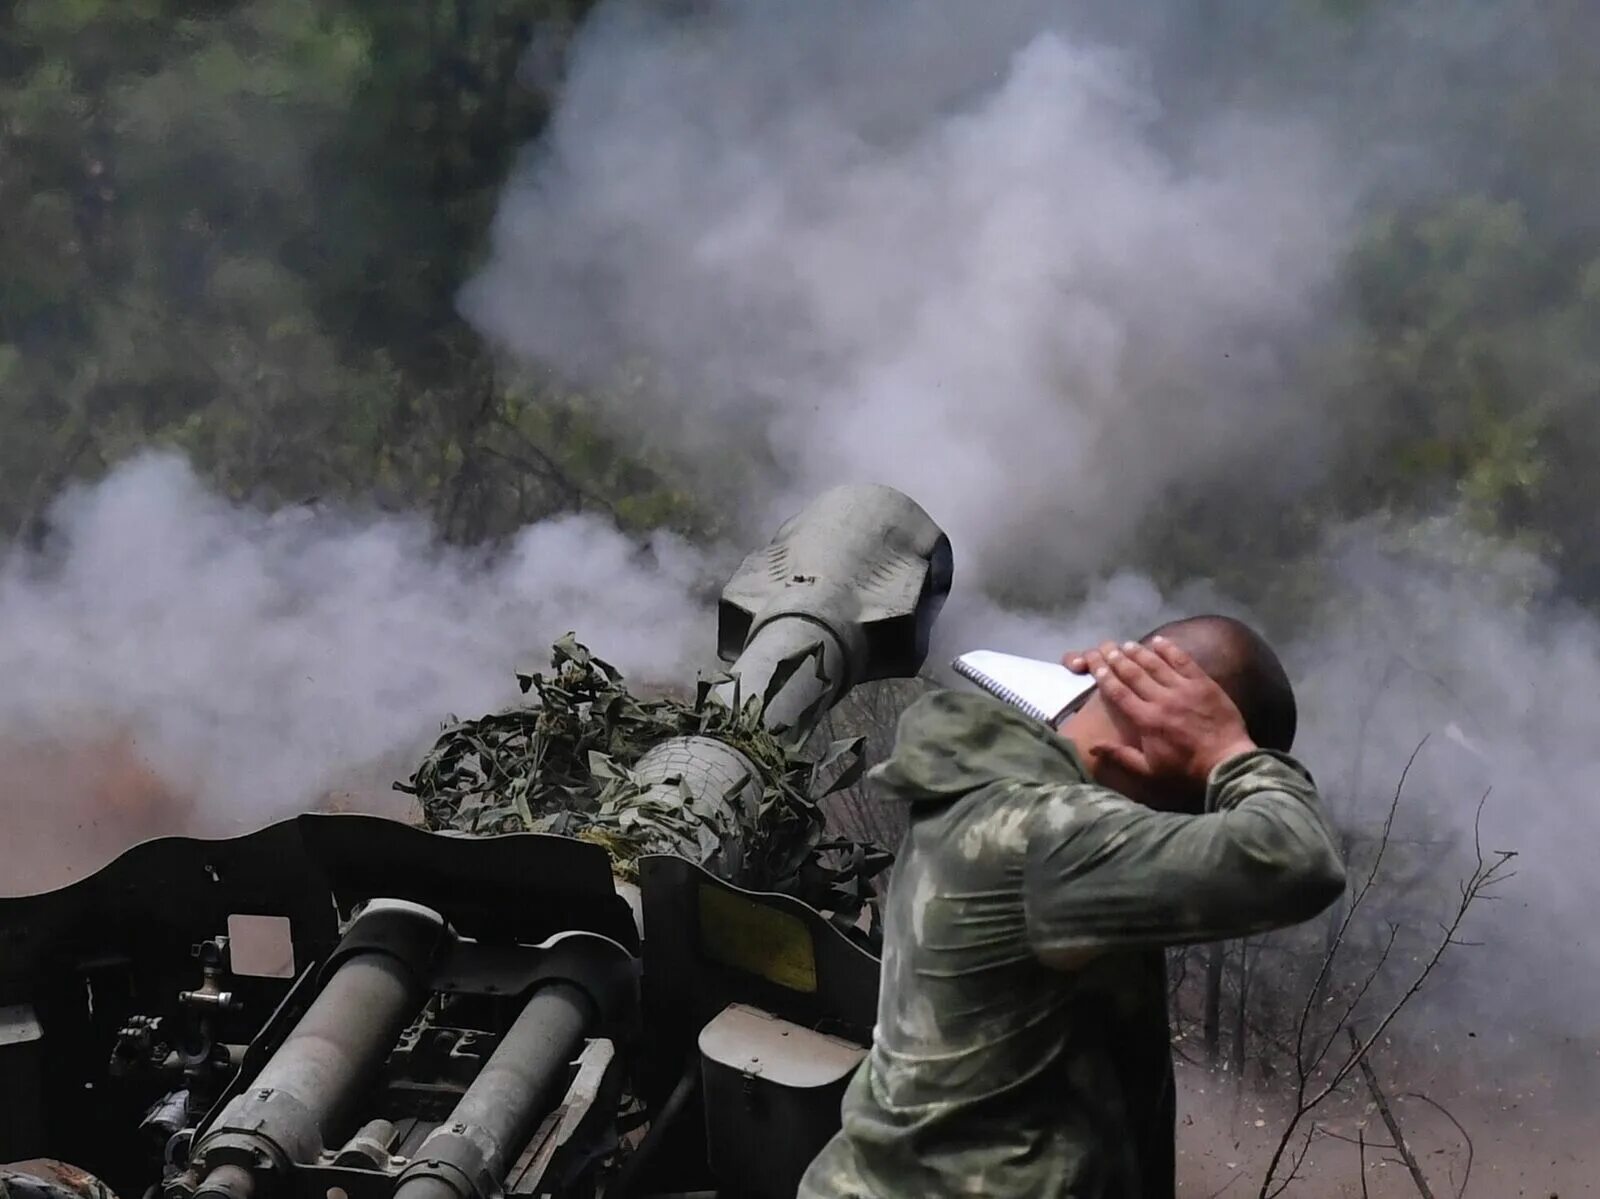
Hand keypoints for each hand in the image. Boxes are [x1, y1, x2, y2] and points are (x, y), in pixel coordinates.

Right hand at [1066, 637, 1256, 784]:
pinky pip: (1183, 661)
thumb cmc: (1185, 769)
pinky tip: (1159, 640)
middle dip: (1116, 658)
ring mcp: (1183, 689)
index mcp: (1146, 720)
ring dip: (1139, 652)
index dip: (1104, 676)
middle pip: (1133, 674)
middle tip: (1106, 647)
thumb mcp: (1149, 770)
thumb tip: (1092, 747)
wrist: (1226, 762)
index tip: (1095, 665)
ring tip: (1126, 644)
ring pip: (1156, 664)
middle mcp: (1161, 699)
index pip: (1118, 692)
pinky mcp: (1203, 683)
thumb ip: (1120, 756)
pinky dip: (1170, 649)